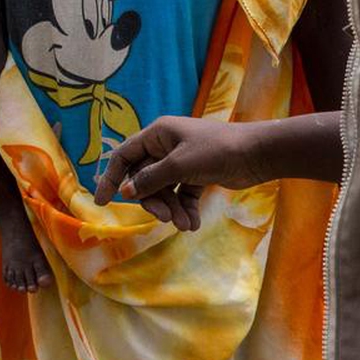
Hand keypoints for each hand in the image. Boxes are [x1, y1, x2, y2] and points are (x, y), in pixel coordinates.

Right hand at [92, 116, 263, 230]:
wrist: (257, 154)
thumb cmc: (216, 151)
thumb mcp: (179, 165)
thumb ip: (150, 179)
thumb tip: (126, 192)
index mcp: (156, 134)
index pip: (124, 156)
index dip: (112, 178)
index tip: (102, 202)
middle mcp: (165, 146)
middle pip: (145, 177)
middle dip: (153, 200)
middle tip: (164, 218)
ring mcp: (181, 161)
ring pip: (164, 189)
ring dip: (171, 208)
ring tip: (184, 225)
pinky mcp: (197, 175)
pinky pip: (182, 194)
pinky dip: (184, 209)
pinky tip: (191, 224)